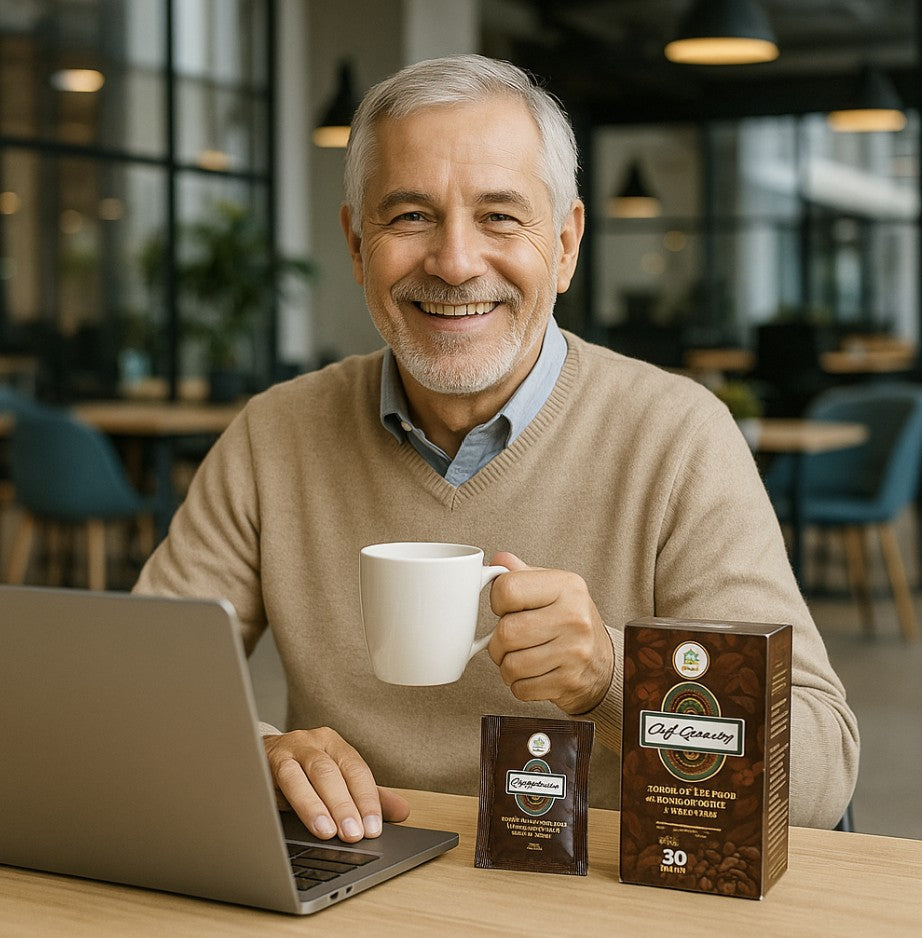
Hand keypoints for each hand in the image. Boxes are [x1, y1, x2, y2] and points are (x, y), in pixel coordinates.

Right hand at [263, 727, 409, 841]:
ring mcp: (285, 751)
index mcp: (335, 745)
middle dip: (344, 805)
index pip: (356, 769)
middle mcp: (312, 743)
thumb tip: (402, 812)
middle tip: (354, 834)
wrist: (256, 758)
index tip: (374, 827)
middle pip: (330, 772)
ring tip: (328, 832)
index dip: (366, 799)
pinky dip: (284, 800)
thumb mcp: (336, 781)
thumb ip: (366, 795)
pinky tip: (288, 818)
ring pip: (302, 776)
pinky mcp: (261, 762)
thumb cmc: (302, 774)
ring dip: (315, 807)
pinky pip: (272, 780)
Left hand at [487, 552, 613, 714]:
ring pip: (511, 665)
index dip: (497, 602)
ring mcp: (574, 651)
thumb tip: (497, 560)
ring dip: (507, 666)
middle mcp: (574, 617)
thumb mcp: (551, 588)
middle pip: (506, 631)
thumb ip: (522, 573)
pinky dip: (519, 685)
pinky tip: (532, 674)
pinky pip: (521, 688)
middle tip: (508, 640)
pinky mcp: (569, 682)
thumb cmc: (569, 620)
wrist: (602, 661)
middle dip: (497, 641)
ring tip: (521, 657)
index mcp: (566, 586)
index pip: (507, 589)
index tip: (506, 608)